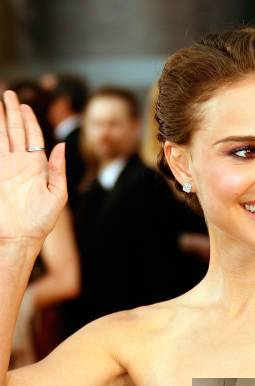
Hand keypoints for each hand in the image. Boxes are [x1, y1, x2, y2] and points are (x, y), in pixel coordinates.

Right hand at [0, 90, 66, 245]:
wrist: (21, 236)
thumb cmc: (42, 220)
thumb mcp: (58, 195)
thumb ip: (58, 170)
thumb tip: (61, 146)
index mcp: (38, 167)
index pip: (33, 137)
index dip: (29, 120)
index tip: (24, 105)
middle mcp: (21, 164)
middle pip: (16, 131)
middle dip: (12, 112)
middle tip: (8, 94)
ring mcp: (6, 167)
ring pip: (2, 136)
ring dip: (0, 119)